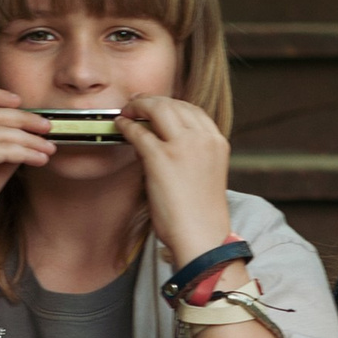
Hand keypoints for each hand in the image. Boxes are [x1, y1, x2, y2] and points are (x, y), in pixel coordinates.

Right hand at [0, 88, 53, 254]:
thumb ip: (2, 154)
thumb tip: (27, 140)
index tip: (19, 100)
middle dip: (24, 118)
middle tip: (47, 127)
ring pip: (1, 131)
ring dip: (30, 139)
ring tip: (49, 148)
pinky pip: (3, 149)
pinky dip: (25, 152)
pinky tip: (40, 159)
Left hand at [117, 95, 232, 267]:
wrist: (202, 237)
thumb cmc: (201, 215)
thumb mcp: (204, 174)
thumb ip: (189, 154)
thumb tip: (158, 142)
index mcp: (217, 143)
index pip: (194, 110)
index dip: (172, 104)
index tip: (158, 106)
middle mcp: (203, 139)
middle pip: (175, 104)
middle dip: (153, 100)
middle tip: (137, 103)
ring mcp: (183, 146)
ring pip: (158, 109)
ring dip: (139, 106)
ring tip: (128, 111)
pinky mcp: (162, 158)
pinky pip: (139, 132)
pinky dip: (127, 126)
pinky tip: (120, 126)